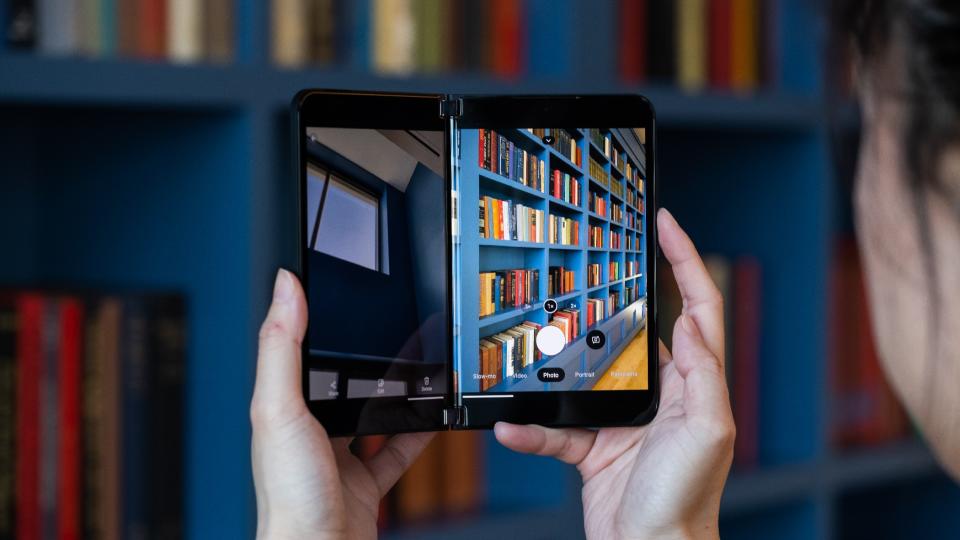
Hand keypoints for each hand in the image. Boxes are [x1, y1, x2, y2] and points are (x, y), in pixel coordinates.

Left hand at [251, 269, 433, 539]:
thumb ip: (282, 347)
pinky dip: (419, 432)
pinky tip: (434, 415)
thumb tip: (285, 286)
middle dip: (365, 359)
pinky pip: (399, 450)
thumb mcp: (280, 409)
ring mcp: (339, 459)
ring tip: (419, 365)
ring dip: (395, 393)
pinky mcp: (367, 483)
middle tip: (391, 328)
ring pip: (372, 414)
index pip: (297, 353)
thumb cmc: (290, 496)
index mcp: (283, 410)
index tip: (334, 289)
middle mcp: (309, 432)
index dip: (314, 321)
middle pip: (341, 383)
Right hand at [495, 208, 734, 539]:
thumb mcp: (707, 431)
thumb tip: (688, 322)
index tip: (664, 224)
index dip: (684, 261)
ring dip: (556, 366)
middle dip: (604, 303)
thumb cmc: (686, 499)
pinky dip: (532, 427)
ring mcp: (623, 418)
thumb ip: (700, 374)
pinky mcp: (592, 444)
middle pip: (629, 329)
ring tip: (534, 347)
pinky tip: (514, 424)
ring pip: (583, 374)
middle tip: (581, 274)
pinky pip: (555, 425)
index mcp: (694, 384)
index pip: (695, 308)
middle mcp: (660, 393)